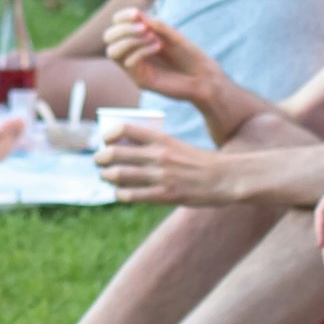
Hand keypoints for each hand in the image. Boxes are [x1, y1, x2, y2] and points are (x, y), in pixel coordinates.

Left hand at [94, 118, 222, 204]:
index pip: (125, 128)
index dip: (109, 134)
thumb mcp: (177, 145)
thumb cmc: (199, 162)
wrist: (225, 178)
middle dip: (100, 158)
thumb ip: (156, 147)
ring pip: (120, 174)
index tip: (105, 140)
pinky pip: (132, 195)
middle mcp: (159, 155)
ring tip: (105, 176)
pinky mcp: (165, 195)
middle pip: (116, 153)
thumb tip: (128, 150)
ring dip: (107, 176)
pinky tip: (119, 194)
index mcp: (162, 138)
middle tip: (97, 161)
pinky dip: (120, 194)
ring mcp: (161, 176)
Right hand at [100, 7, 222, 113]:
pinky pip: (128, 62)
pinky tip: (157, 46)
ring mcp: (135, 67)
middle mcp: (133, 52)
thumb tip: (137, 14)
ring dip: (129, 39)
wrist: (204, 78)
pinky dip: (141, 50)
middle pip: (109, 37)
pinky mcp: (140, 80)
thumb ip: (155, 26)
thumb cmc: (190, 55)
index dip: (122, 16)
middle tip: (143, 27)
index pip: (117, 25)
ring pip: (112, 51)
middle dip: (123, 28)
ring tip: (151, 36)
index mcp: (139, 39)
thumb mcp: (172, 35)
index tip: (136, 13)